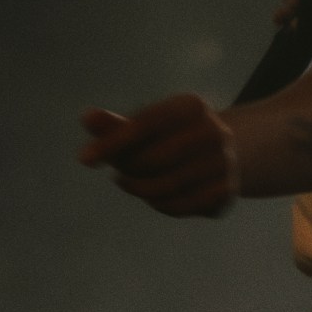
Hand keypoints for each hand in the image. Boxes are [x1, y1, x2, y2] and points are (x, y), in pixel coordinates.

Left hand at [79, 96, 239, 216]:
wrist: (226, 155)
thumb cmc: (174, 137)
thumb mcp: (147, 126)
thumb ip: (116, 125)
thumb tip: (87, 117)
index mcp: (192, 106)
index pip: (145, 124)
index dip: (112, 142)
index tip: (84, 159)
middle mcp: (214, 132)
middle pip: (154, 158)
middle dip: (128, 170)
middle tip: (119, 174)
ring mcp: (223, 163)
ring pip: (165, 185)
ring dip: (139, 189)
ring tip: (130, 183)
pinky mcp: (225, 192)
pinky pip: (179, 205)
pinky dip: (160, 204)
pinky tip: (154, 197)